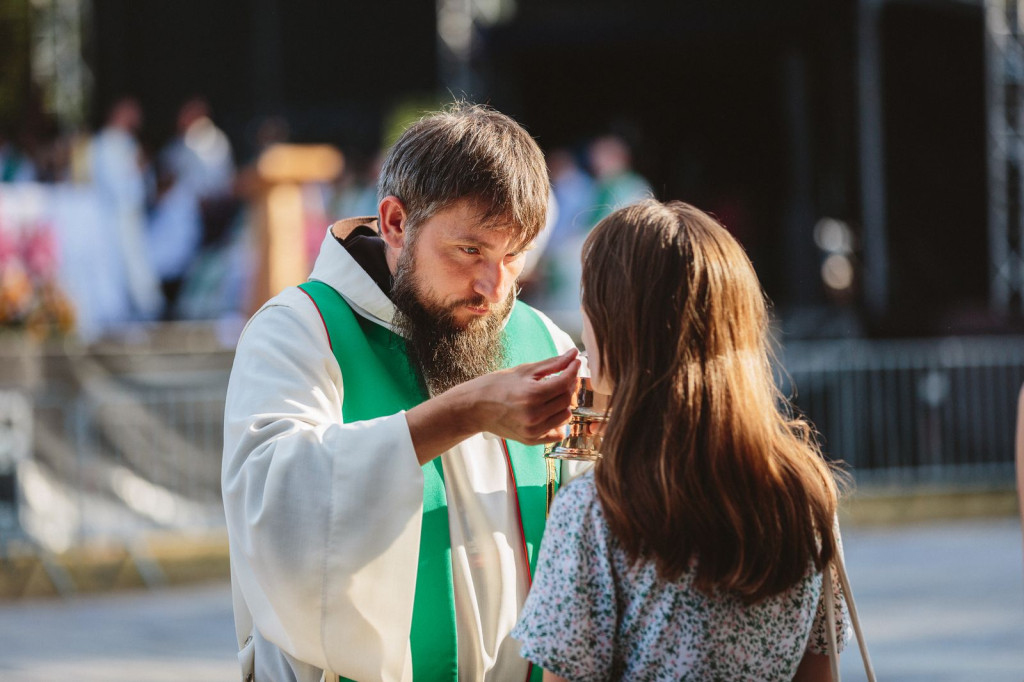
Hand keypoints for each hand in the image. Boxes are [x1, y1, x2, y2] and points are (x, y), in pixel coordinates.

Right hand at [405, 348, 579, 463]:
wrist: (475, 407)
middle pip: (567, 399)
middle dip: (568, 386)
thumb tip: (575, 355)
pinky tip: (548, 411)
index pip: (565, 382)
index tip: (575, 363)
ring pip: (565, 416)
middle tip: (562, 377)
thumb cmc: (497, 385)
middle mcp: (534, 415)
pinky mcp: (531, 440)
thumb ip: (553, 364)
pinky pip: (557, 433)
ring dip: (563, 404)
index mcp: (532, 394)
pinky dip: (557, 422)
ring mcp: (533, 430)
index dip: (573, 370)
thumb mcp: (525, 370)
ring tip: (551, 394)